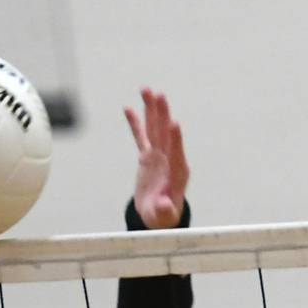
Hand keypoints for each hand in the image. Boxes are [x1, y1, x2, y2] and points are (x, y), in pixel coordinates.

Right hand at [124, 88, 188, 229]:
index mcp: (178, 172)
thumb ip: (164, 209)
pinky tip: (129, 108)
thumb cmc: (162, 217)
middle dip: (162, 114)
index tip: (174, 123)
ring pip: (154, 128)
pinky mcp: (148, 156)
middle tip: (159, 95)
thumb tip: (163, 203)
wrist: (158, 216)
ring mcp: (159, 155)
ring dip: (151, 109)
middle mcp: (170, 159)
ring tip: (146, 90)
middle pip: (165, 133)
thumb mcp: (164, 216)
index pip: (177, 152)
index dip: (176, 138)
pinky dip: (135, 123)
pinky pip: (140, 136)